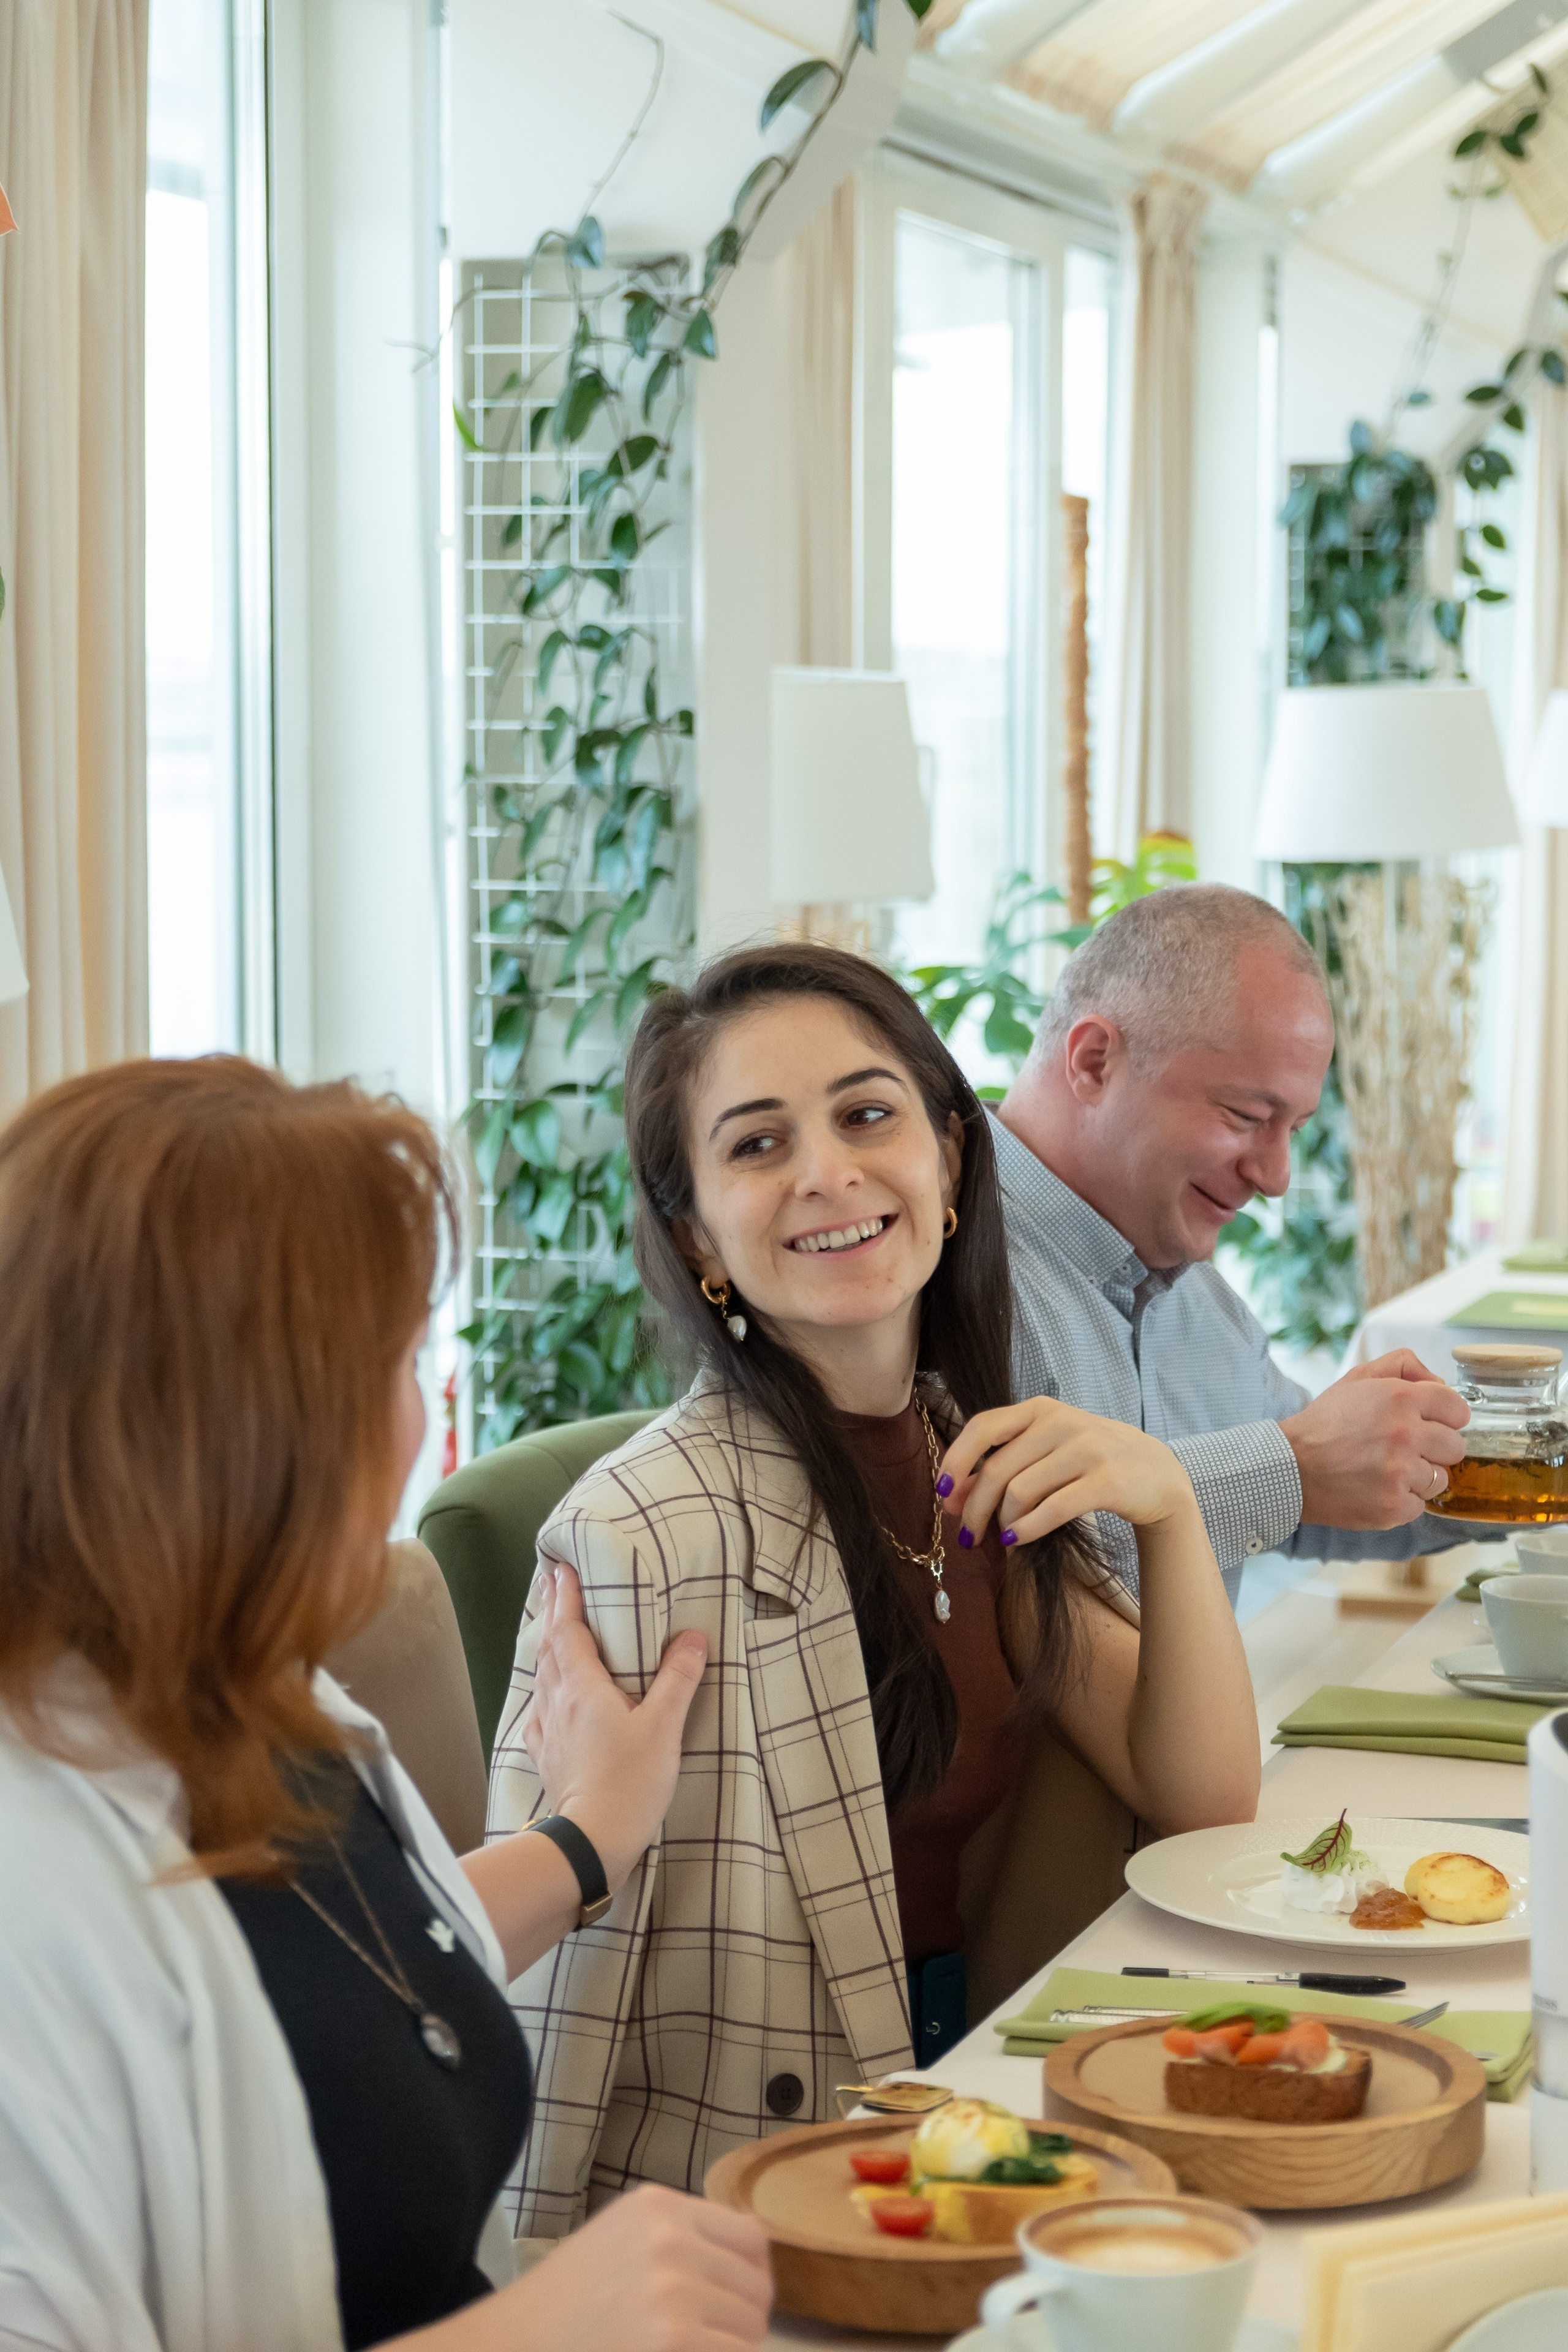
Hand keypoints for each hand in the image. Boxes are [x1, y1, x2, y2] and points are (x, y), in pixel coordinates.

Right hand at [491, 2184, 770, 2351]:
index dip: (752, 2278)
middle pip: (756, 2287)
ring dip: (730, 2350)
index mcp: (659, 2206)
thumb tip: (751, 2269)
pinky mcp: (674, 2339)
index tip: (738, 2304)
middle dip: (742, 2323)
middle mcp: (672, 2238)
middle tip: (707, 2341)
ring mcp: (674, 2290)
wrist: (515, 2343)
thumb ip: (681, 2240)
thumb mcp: (623, 2240)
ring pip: (749, 2330)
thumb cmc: (565, 2302)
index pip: (751, 2238)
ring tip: (688, 2350)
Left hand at [522, 1565, 706, 1892]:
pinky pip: (539, 1709)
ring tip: (552, 1627)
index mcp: (582, 1687)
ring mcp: (547, 1729)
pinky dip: (544, 1688)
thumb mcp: (663, 1727)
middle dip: (553, 1611)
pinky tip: (546, 1696)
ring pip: (542, 1675)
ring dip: (546, 1645)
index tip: (563, 1568)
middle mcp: (557, 1701)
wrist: (589, 1841)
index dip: (566, 1598)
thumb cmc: (629, 1783)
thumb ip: (677, 1679)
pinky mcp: (546, 1755)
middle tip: (553, 1582)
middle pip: (549, 1646)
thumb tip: (693, 1636)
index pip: (568, 1630)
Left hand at [937, 1398, 1195, 1545]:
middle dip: (974, 1508)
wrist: (1156, 1474)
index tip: (942, 1493)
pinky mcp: (1107, 1480)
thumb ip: (1002, 1465)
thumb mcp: (1046, 1452)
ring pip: (1021, 1491)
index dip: (956, 1461)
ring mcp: (1087, 1449)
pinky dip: (1028, 1529)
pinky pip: (1053, 1509)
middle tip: (967, 1536)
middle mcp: (1061, 1422)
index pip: (983, 1427)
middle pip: (997, 1469)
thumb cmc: (1090, 1462)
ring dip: (1002, 1522)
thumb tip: (952, 1495)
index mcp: (1040, 1409)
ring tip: (1003, 1537)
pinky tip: (1018, 1541)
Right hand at [1280, 1353, 1468, 1526]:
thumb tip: (1440, 1382)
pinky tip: (1377, 1489)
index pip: (1458, 1409)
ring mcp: (1402, 1474)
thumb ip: (1403, 1366)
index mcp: (1401, 1398)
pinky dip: (1402, 1500)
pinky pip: (1420, 1505)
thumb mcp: (1358, 1378)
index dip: (1445, 1417)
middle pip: (1456, 1446)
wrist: (1290, 1468)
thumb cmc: (1325, 1423)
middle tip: (1404, 1448)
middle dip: (1435, 1447)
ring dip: (1418, 1476)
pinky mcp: (1395, 1506)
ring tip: (1385, 1470)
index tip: (1429, 1423)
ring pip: (1440, 1478)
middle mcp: (1406, 1434)